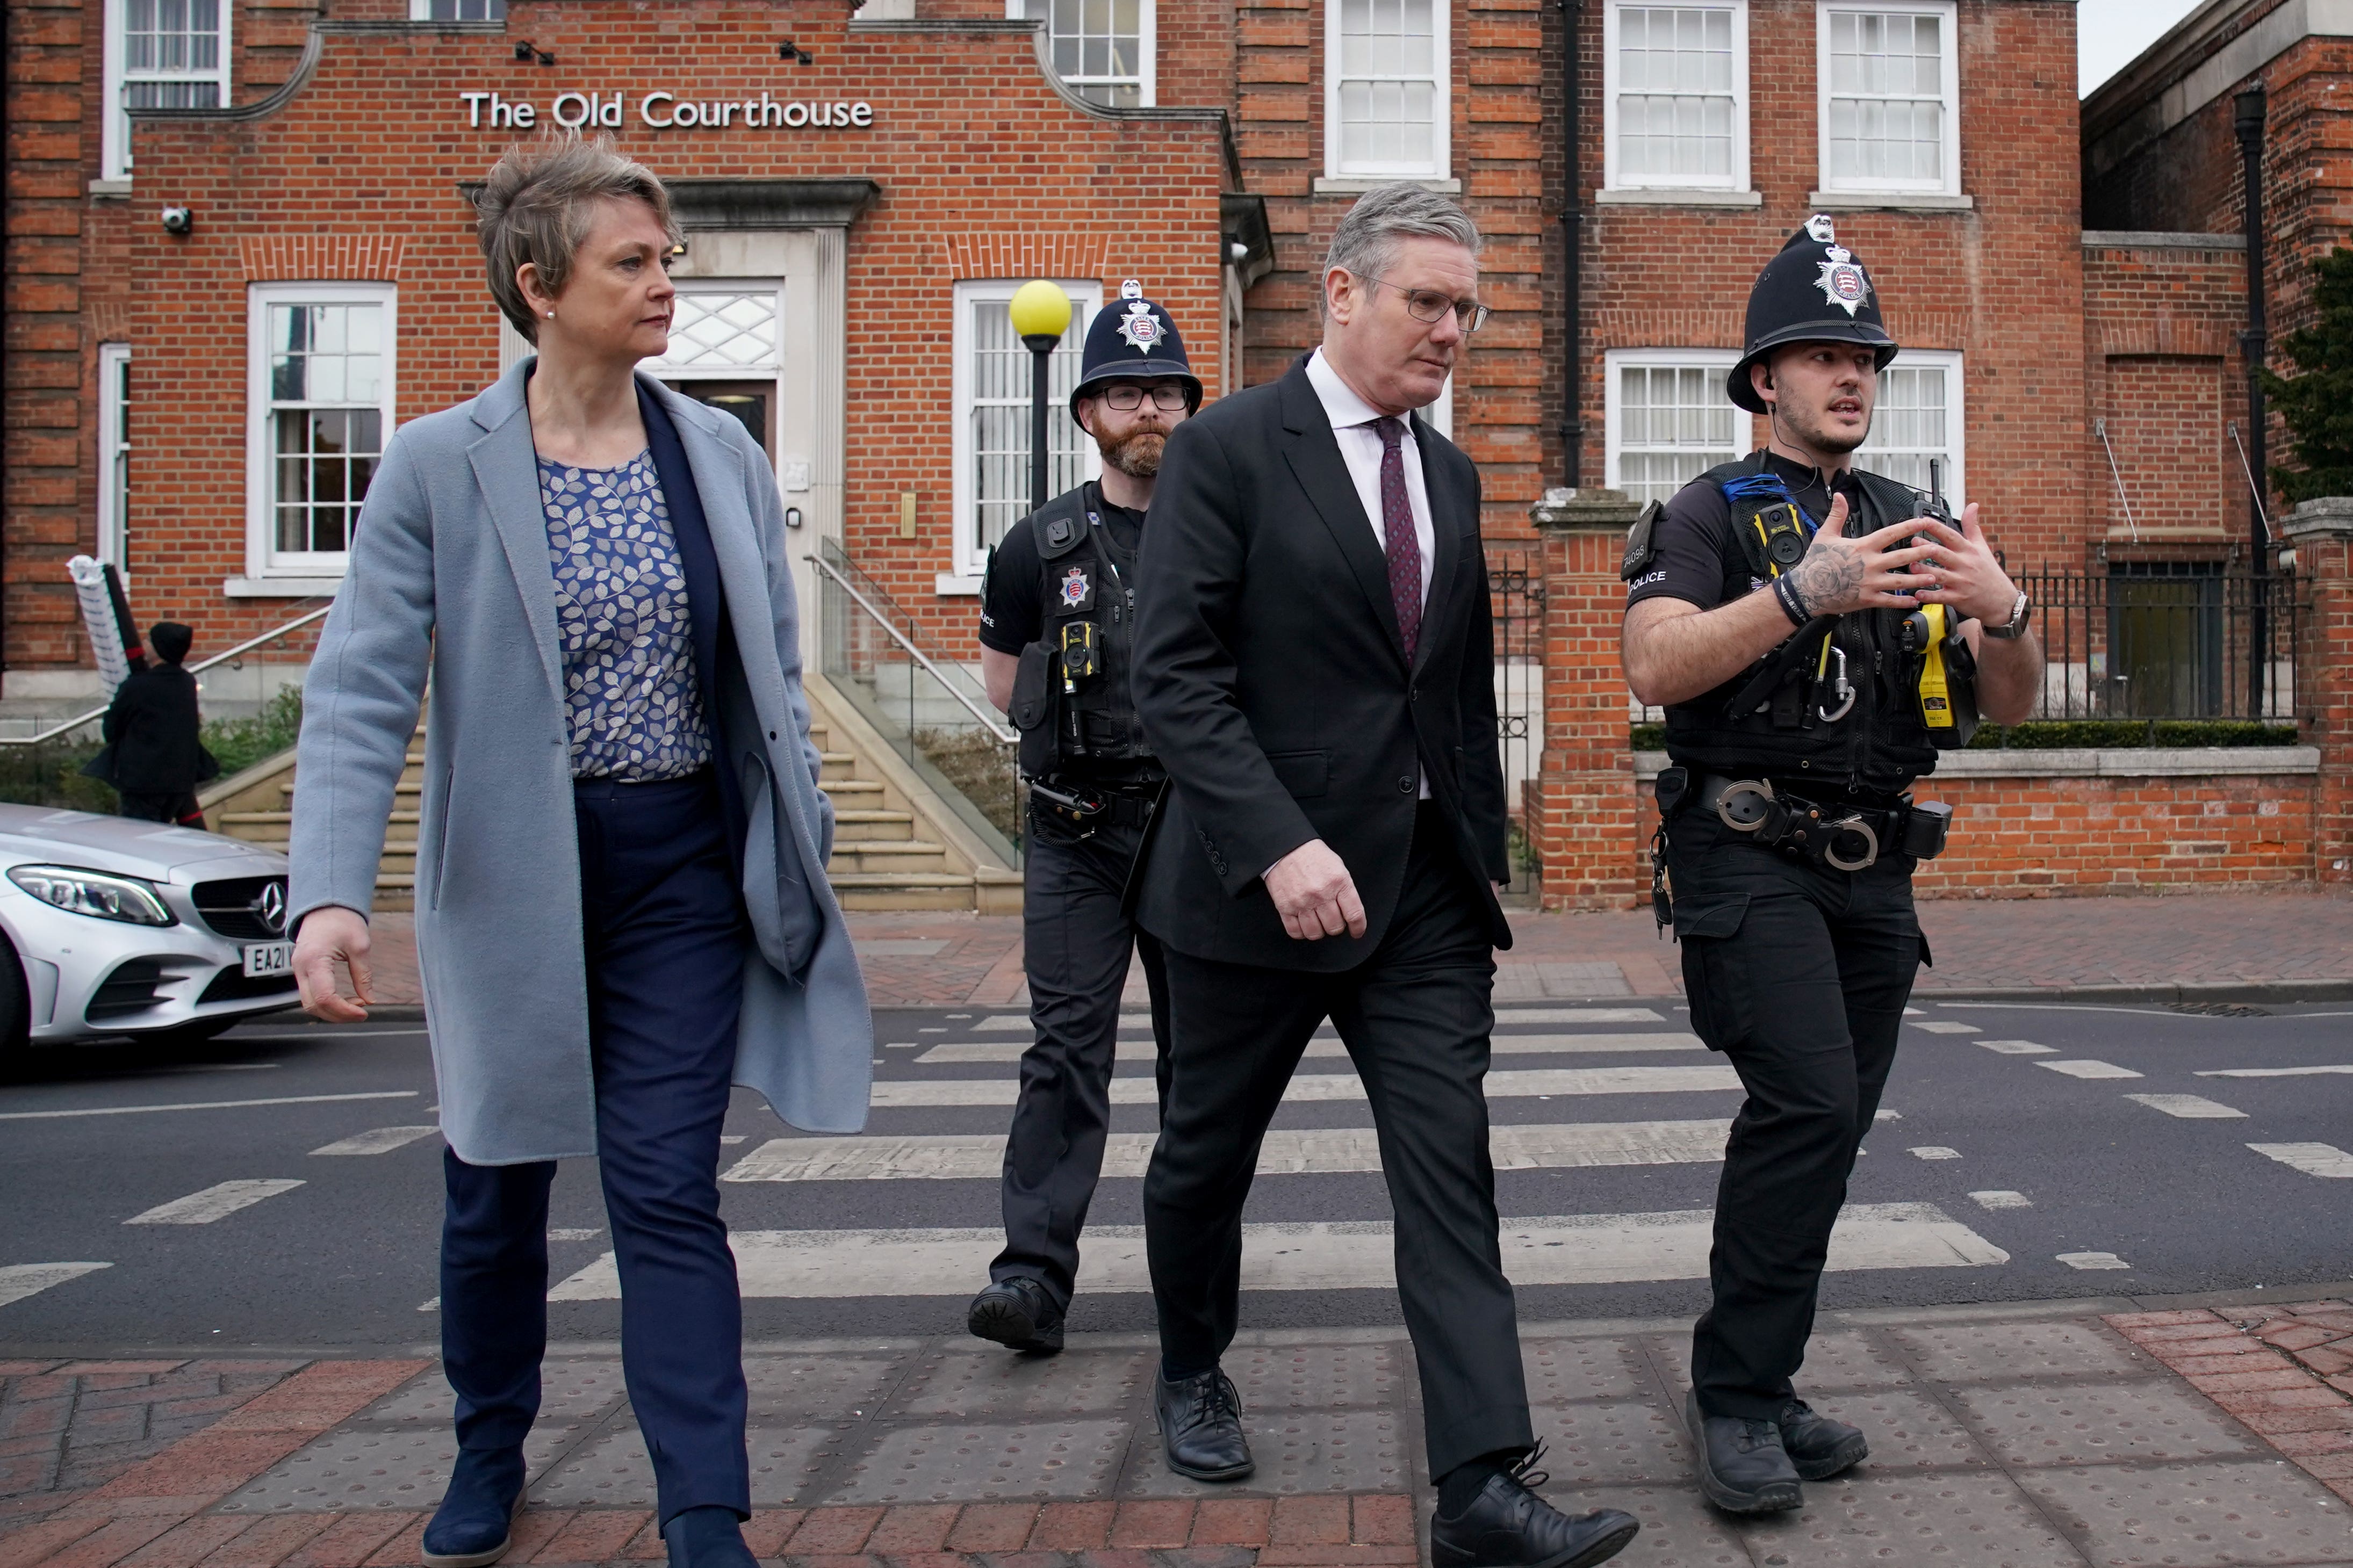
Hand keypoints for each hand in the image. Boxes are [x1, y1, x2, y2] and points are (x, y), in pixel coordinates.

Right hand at [294, 904, 373, 1022]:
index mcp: (315, 959)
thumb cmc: (342, 921)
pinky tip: (345, 1000)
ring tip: (356, 1006)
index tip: (364, 1012)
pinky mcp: (301, 971)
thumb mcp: (360, 946)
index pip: (325, 996)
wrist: (325, 906)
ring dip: (332, 1011)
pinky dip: (326, 1002)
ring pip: (309, 1003)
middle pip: (312, 1005)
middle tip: (361, 1014)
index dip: (344, 1010)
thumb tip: (369, 999)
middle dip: (337, 1015)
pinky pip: (309, 994)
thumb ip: (364, 975)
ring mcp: (298, 970)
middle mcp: (300, 967)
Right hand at [1264, 839, 1366, 940]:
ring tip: (1318, 922)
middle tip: (1333, 920)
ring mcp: (1302, 902)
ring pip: (1315, 933)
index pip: (1354, 914)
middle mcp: (1321, 894)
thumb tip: (1350, 912)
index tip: (1356, 931)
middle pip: (1335, 927)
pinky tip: (1304, 924)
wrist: (1286, 848)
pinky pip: (1295, 932)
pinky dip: (1301, 932)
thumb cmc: (1313, 857)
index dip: (1358, 927)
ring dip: (1319, 931)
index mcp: (1338, 882)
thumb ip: (1345, 890)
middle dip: (1336, 927)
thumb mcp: (1338, 867)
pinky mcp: (1285, 907)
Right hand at [1781, 494, 1936, 616]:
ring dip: (1918, 578)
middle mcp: (1869, 565)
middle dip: (1922, 553)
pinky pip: (1889, 601)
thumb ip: (1837, 515)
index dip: (1909, 527)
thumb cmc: (1816, 564)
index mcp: (1862, 547)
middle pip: (1902, 557)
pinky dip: (1903, 600)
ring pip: (1900, 580)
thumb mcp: (1825, 535)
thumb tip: (1839, 496)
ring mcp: (1870, 583)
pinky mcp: (1867, 599)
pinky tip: (1914, 599)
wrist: (1806, 590)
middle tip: (1938, 550)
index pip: (1891, 534)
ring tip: (1933, 576)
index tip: (1923, 522)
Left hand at [1904, 504, 2018, 624]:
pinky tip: (1917, 593)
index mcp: (1969, 551)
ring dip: (1923, 570)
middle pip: (1943, 553)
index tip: (1922, 521)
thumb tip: (1972, 505)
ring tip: (1910, 566)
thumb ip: (1972, 527)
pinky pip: (1940, 596)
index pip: (1951, 535)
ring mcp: (1961, 582)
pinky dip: (1928, 595)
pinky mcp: (1958, 598)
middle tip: (1912, 542)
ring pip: (1939, 575)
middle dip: (1926, 547)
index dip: (1936, 527)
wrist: (2001, 600)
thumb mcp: (1982, 547)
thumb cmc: (1988, 572)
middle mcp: (1964, 564)